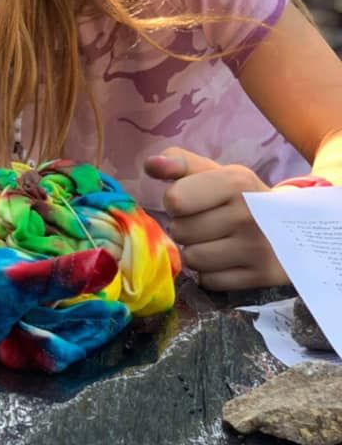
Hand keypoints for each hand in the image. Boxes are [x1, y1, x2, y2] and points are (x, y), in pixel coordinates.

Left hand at [144, 147, 288, 290]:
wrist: (293, 225)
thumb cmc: (240, 196)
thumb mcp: (214, 173)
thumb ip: (179, 164)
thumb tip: (150, 164)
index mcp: (236, 181)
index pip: (175, 200)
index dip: (176, 202)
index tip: (191, 201)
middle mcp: (248, 214)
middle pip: (181, 232)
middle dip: (186, 228)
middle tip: (207, 223)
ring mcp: (257, 248)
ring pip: (192, 259)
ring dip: (196, 252)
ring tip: (215, 241)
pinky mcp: (262, 276)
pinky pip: (209, 281)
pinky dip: (211, 273)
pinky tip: (227, 259)